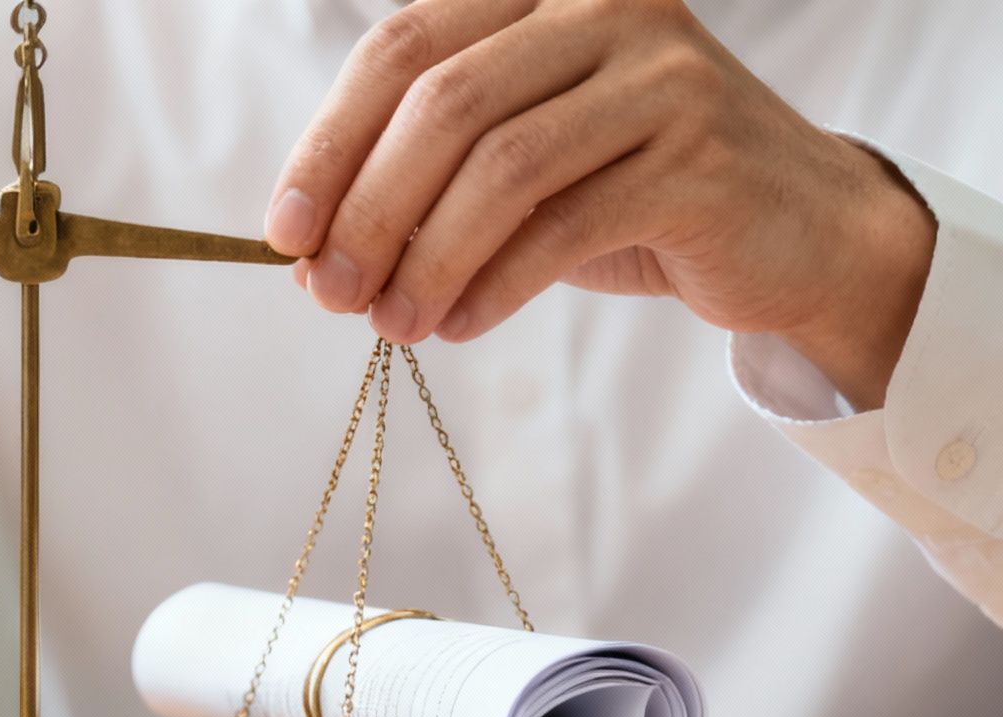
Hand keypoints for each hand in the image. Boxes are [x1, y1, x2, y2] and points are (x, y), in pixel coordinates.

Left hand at [264, 0, 934, 410]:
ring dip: (426, 259)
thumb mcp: (517, 168)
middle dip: (368, 210)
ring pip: (500, 167)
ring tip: (391, 324)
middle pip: (443, 104)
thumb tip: (309, 254)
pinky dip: (492, 285)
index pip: (403, 48)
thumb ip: (421, 185)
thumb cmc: (629, 193)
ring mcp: (662, 75)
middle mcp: (605, 6)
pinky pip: (562, 227)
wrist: (792, 232)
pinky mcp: (700, 157)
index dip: (329, 143)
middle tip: (330, 293)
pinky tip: (456, 325)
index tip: (284, 231)